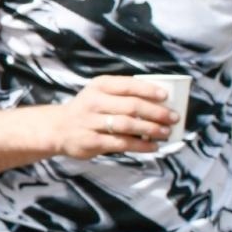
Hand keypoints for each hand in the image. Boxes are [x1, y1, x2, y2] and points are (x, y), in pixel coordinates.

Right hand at [51, 76, 177, 158]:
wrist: (57, 128)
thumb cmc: (88, 110)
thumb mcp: (99, 94)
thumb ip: (123, 95)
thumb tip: (160, 103)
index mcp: (98, 86)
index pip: (127, 85)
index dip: (148, 90)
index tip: (166, 96)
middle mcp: (94, 102)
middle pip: (131, 106)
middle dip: (156, 112)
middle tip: (173, 117)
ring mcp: (91, 122)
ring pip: (128, 125)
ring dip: (151, 129)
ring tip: (166, 132)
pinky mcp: (91, 141)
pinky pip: (121, 143)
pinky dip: (141, 145)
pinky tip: (153, 146)